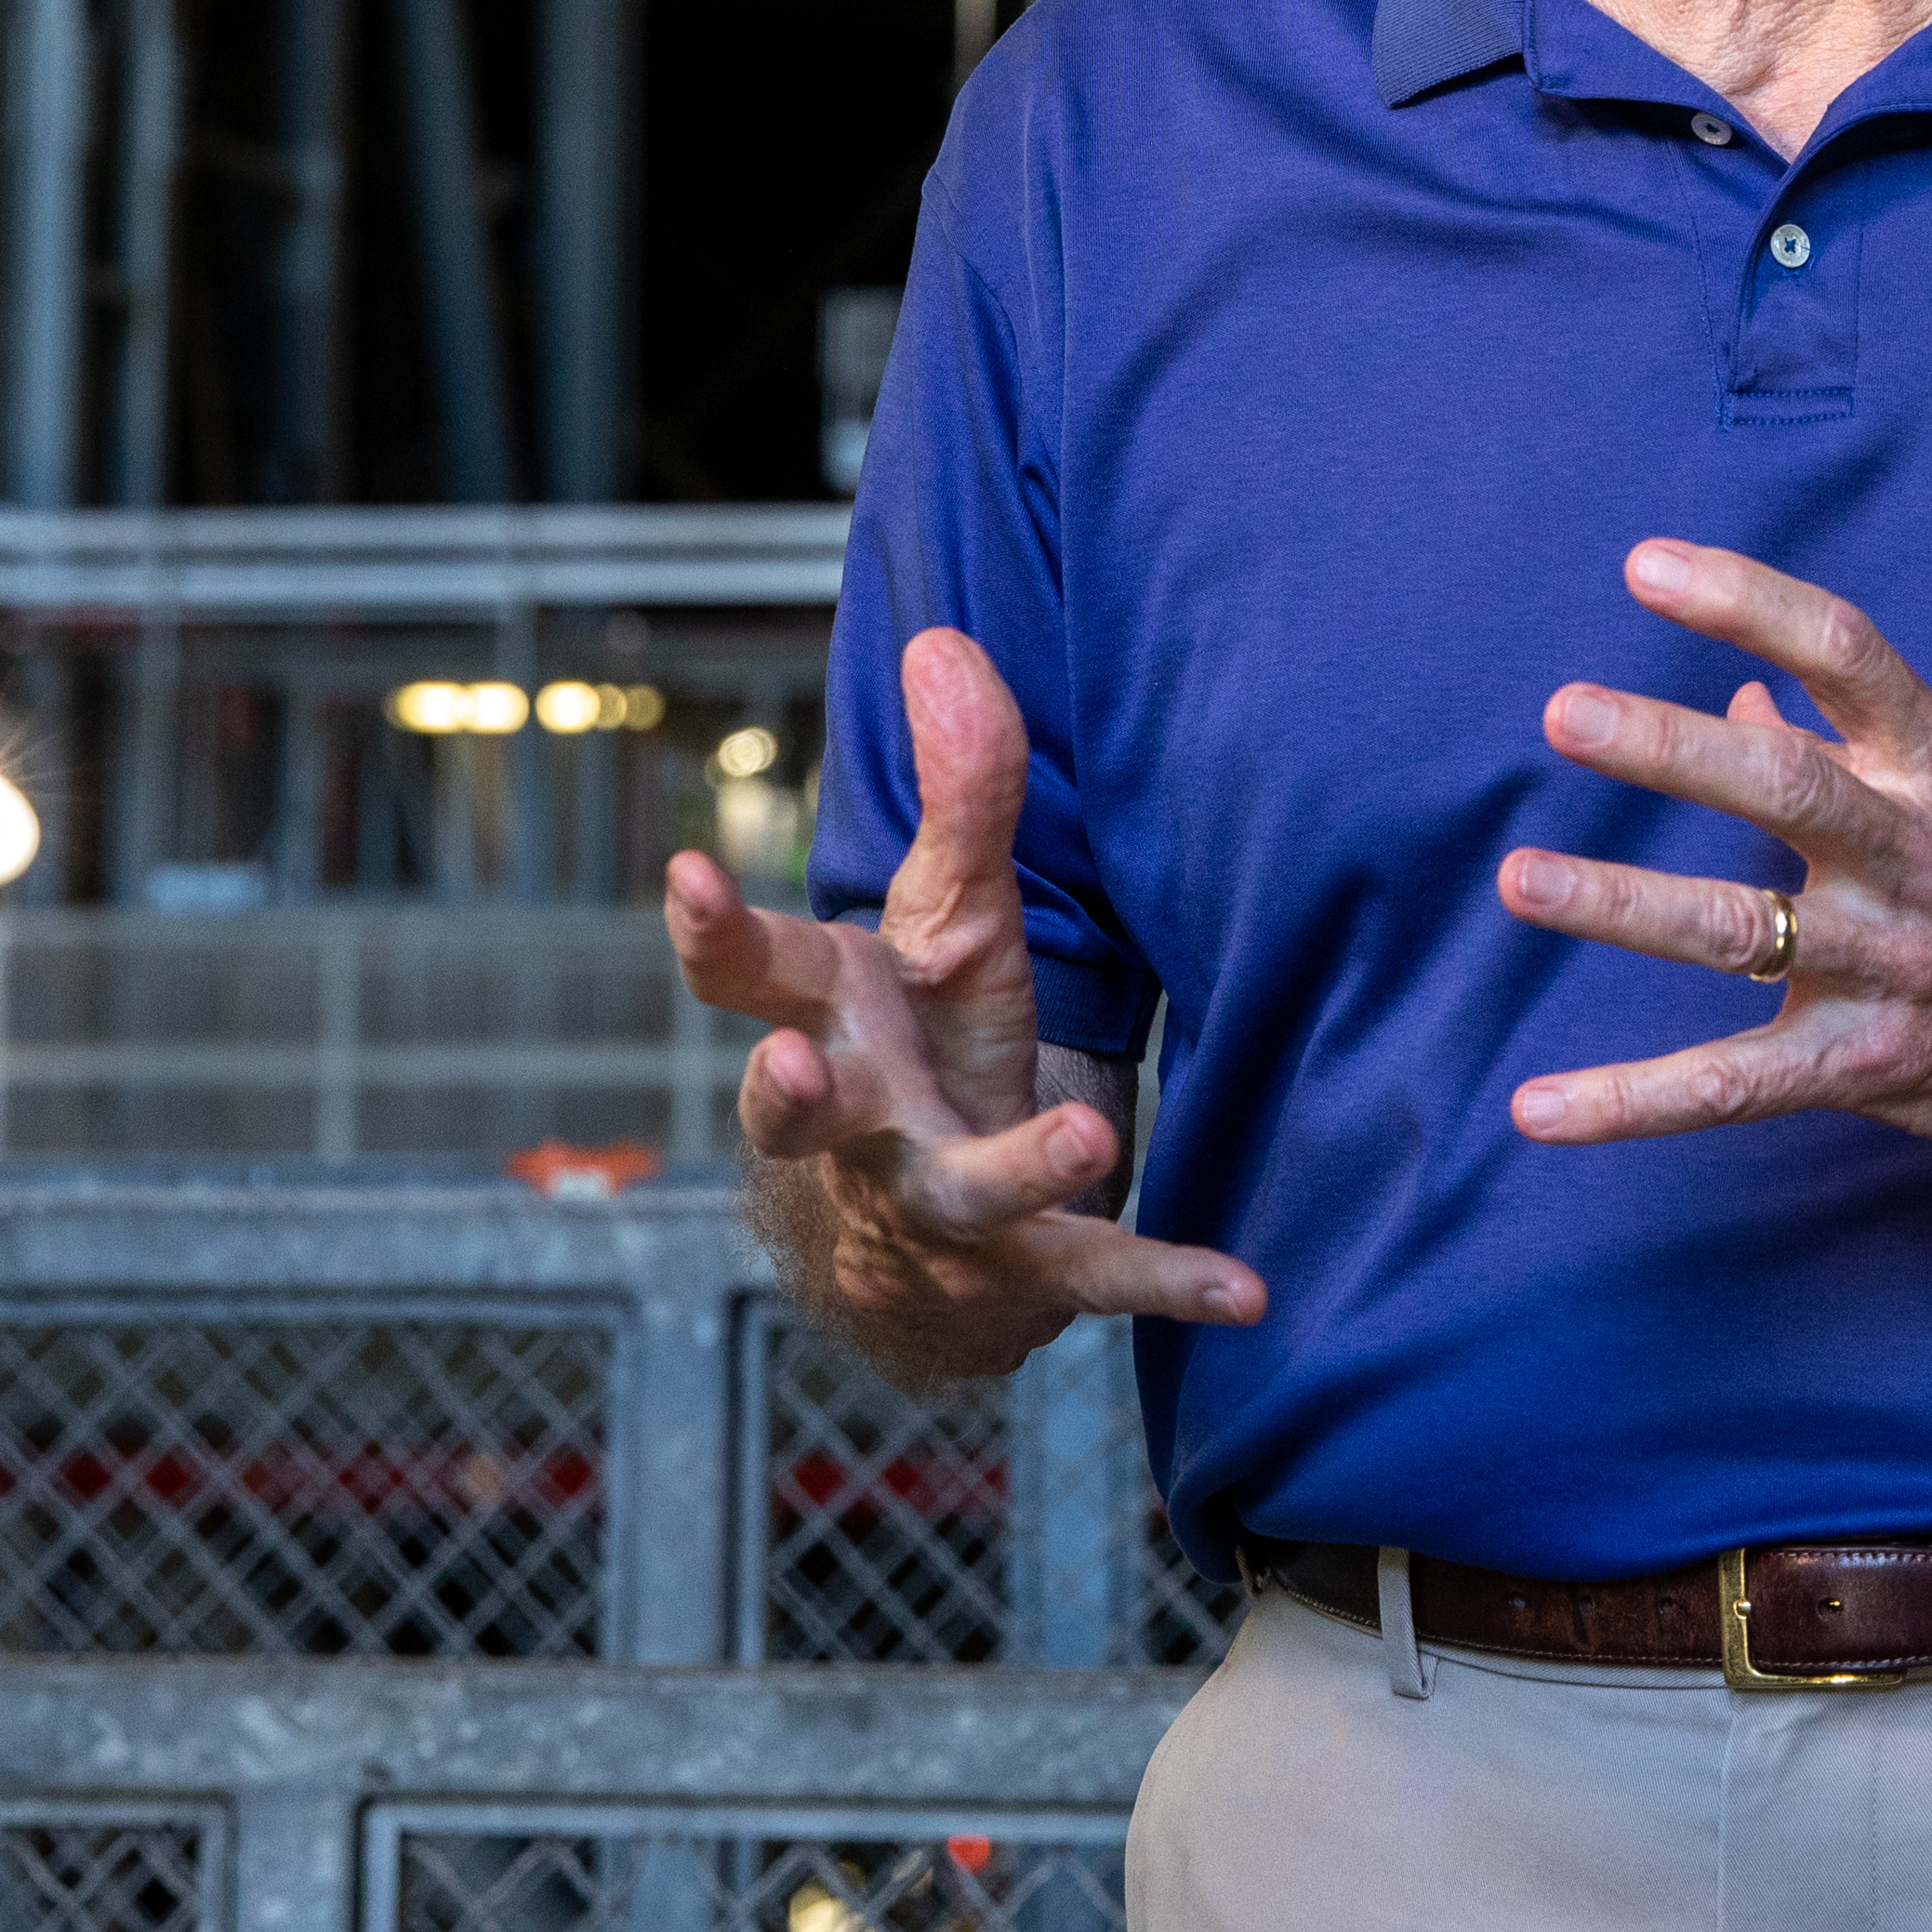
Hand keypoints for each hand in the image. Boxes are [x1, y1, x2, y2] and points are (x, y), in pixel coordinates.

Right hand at [667, 624, 1261, 1373]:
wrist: (916, 1249)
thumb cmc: (919, 1044)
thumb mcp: (945, 917)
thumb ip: (958, 793)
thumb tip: (945, 644)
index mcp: (826, 1022)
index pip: (746, 974)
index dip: (710, 928)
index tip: (687, 874)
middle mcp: (857, 1126)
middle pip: (797, 1113)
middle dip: (787, 1094)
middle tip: (793, 1068)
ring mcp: (932, 1210)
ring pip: (956, 1198)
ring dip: (1013, 1170)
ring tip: (1083, 1132)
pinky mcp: (1023, 1273)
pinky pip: (1095, 1274)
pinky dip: (1167, 1278)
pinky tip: (1245, 1288)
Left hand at [1490, 540, 1931, 1170]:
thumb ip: (1857, 742)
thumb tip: (1742, 688)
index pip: (1844, 653)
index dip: (1744, 599)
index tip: (1645, 566)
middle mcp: (1915, 854)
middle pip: (1782, 783)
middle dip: (1671, 747)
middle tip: (1566, 713)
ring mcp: (1892, 964)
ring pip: (1736, 931)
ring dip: (1620, 903)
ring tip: (1522, 879)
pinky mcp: (1870, 1067)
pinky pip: (1731, 1087)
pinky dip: (1630, 1101)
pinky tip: (1538, 1109)